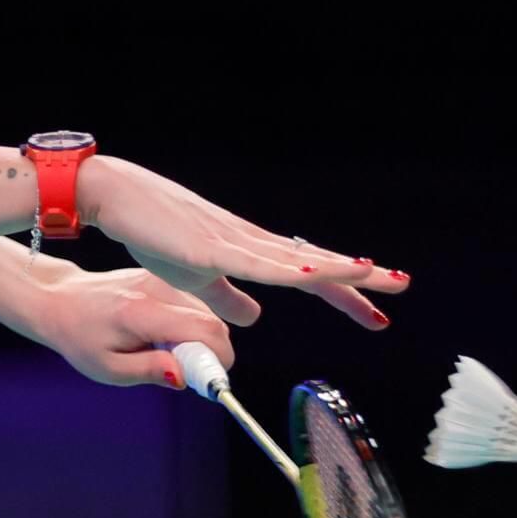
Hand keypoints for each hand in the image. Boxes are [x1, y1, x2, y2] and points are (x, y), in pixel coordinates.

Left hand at [12, 259, 235, 387]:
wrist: (59, 300)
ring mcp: (160, 279)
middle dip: (209, 353)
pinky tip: (161, 337)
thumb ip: (149, 371)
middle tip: (182, 371)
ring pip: (206, 313)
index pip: (204, 329)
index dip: (217, 359)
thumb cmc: (79, 337)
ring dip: (198, 340)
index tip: (206, 381)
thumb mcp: (109, 368)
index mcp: (142, 311)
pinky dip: (188, 327)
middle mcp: (156, 289)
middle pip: (211, 322)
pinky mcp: (161, 278)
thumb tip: (185, 377)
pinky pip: (192, 306)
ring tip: (164, 352)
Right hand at [77, 155, 409, 330]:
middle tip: (400, 285)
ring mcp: (232, 241)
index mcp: (249, 253)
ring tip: (371, 273)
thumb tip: (254, 320)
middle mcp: (250, 243)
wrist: (116, 197)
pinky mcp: (209, 245)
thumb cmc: (152, 232)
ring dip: (333, 267)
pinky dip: (286, 267)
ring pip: (292, 259)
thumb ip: (225, 298)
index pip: (306, 275)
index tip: (374, 313)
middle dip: (358, 277)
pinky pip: (254, 261)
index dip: (342, 294)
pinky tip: (311, 273)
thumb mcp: (194, 278)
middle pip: (312, 263)